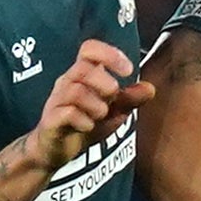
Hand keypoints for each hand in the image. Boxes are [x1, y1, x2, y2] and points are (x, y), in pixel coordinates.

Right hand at [24, 38, 150, 170]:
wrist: (54, 151)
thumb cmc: (82, 125)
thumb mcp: (112, 112)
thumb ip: (129, 99)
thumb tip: (150, 88)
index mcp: (81, 75)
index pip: (89, 49)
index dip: (109, 54)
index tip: (128, 71)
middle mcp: (66, 83)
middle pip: (83, 69)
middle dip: (106, 83)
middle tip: (113, 98)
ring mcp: (56, 101)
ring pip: (76, 91)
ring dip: (96, 104)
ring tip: (101, 115)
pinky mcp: (50, 121)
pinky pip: (67, 113)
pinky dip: (84, 120)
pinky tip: (88, 127)